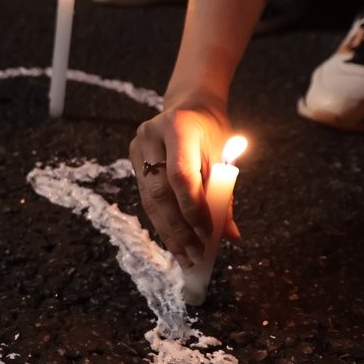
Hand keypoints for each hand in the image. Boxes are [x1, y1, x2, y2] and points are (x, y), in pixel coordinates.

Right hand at [129, 99, 239, 267]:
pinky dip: (162, 223)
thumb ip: (224, 193)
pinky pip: (147, 199)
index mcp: (178, 127)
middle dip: (178, 229)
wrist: (190, 106)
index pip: (181, 175)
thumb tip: (231, 235)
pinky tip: (174, 243)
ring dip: (169, 232)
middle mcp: (151, 137)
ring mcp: (138, 148)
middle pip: (160, 192)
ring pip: (150, 200)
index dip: (193, 208)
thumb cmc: (211, 131)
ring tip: (184, 257)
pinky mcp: (133, 161)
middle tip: (194, 255)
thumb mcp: (223, 155)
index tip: (208, 235)